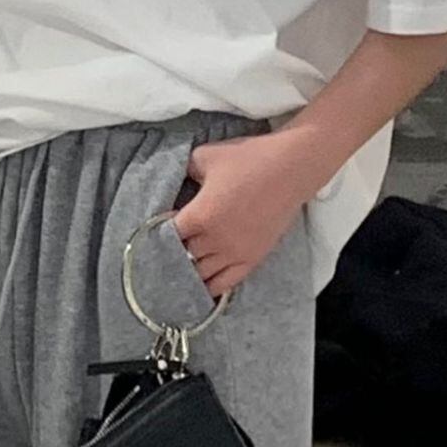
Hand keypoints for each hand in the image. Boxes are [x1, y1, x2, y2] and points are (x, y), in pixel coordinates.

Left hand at [172, 133, 320, 300]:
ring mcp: (234, 253)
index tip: (154, 232)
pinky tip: (200, 289)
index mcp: (199, 215)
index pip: (166, 237)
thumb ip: (184, 172)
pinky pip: (225, 284)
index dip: (157, 235)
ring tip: (179, 271)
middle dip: (171, 254)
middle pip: (181, 258)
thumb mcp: (205, 156)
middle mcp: (214, 240)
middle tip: (165, 251)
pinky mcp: (252, 259)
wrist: (292, 169)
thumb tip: (177, 182)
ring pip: (200, 276)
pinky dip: (210, 288)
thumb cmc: (249, 159)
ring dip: (188, 272)